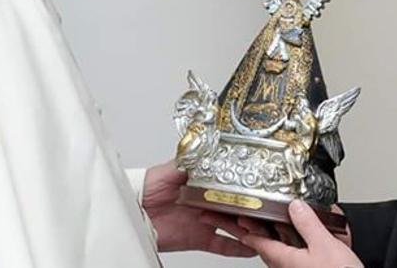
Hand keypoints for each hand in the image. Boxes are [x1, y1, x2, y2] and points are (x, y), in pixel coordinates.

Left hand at [140, 161, 255, 257]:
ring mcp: (205, 222)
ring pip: (234, 226)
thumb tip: (210, 148)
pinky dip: (237, 248)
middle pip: (237, 206)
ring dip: (247, 227)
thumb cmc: (146, 187)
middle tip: (263, 207)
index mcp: (203, 184)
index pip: (230, 185)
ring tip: (257, 225)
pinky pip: (222, 245)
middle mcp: (207, 203)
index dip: (245, 186)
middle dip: (251, 208)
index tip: (259, 184)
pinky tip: (251, 247)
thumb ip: (192, 161)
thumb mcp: (171, 168)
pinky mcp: (200, 239)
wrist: (132, 211)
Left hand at [205, 200, 363, 267]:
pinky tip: (292, 231)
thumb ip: (308, 224)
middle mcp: (285, 264)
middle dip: (245, 227)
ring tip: (257, 217)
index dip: (236, 226)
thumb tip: (295, 206)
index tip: (219, 217)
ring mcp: (294, 267)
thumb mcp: (324, 246)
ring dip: (266, 232)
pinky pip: (290, 250)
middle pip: (260, 242)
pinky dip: (286, 238)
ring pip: (275, 246)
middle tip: (228, 216)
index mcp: (283, 259)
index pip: (252, 239)